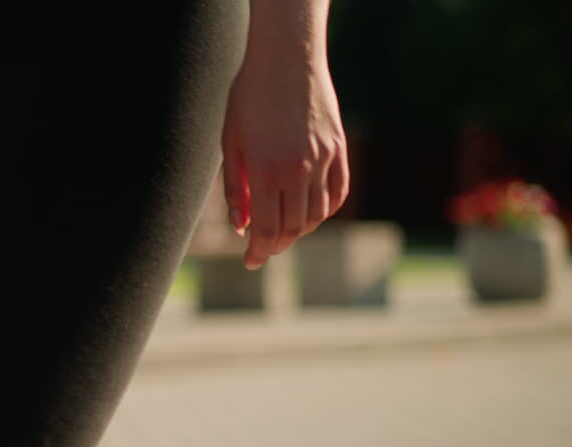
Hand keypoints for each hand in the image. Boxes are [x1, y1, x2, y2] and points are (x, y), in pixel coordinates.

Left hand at [221, 50, 349, 268]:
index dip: (258, 251)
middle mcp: (298, 170)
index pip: (266, 229)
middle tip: (262, 250)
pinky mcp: (339, 149)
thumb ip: (235, 189)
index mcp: (265, 171)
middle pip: (292, 228)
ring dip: (300, 231)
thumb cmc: (249, 98)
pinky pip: (337, 193)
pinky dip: (324, 211)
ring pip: (317, 215)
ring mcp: (323, 160)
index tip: (250, 261)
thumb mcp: (231, 144)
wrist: (286, 59)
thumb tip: (241, 227)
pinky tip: (310, 214)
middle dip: (276, 245)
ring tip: (283, 232)